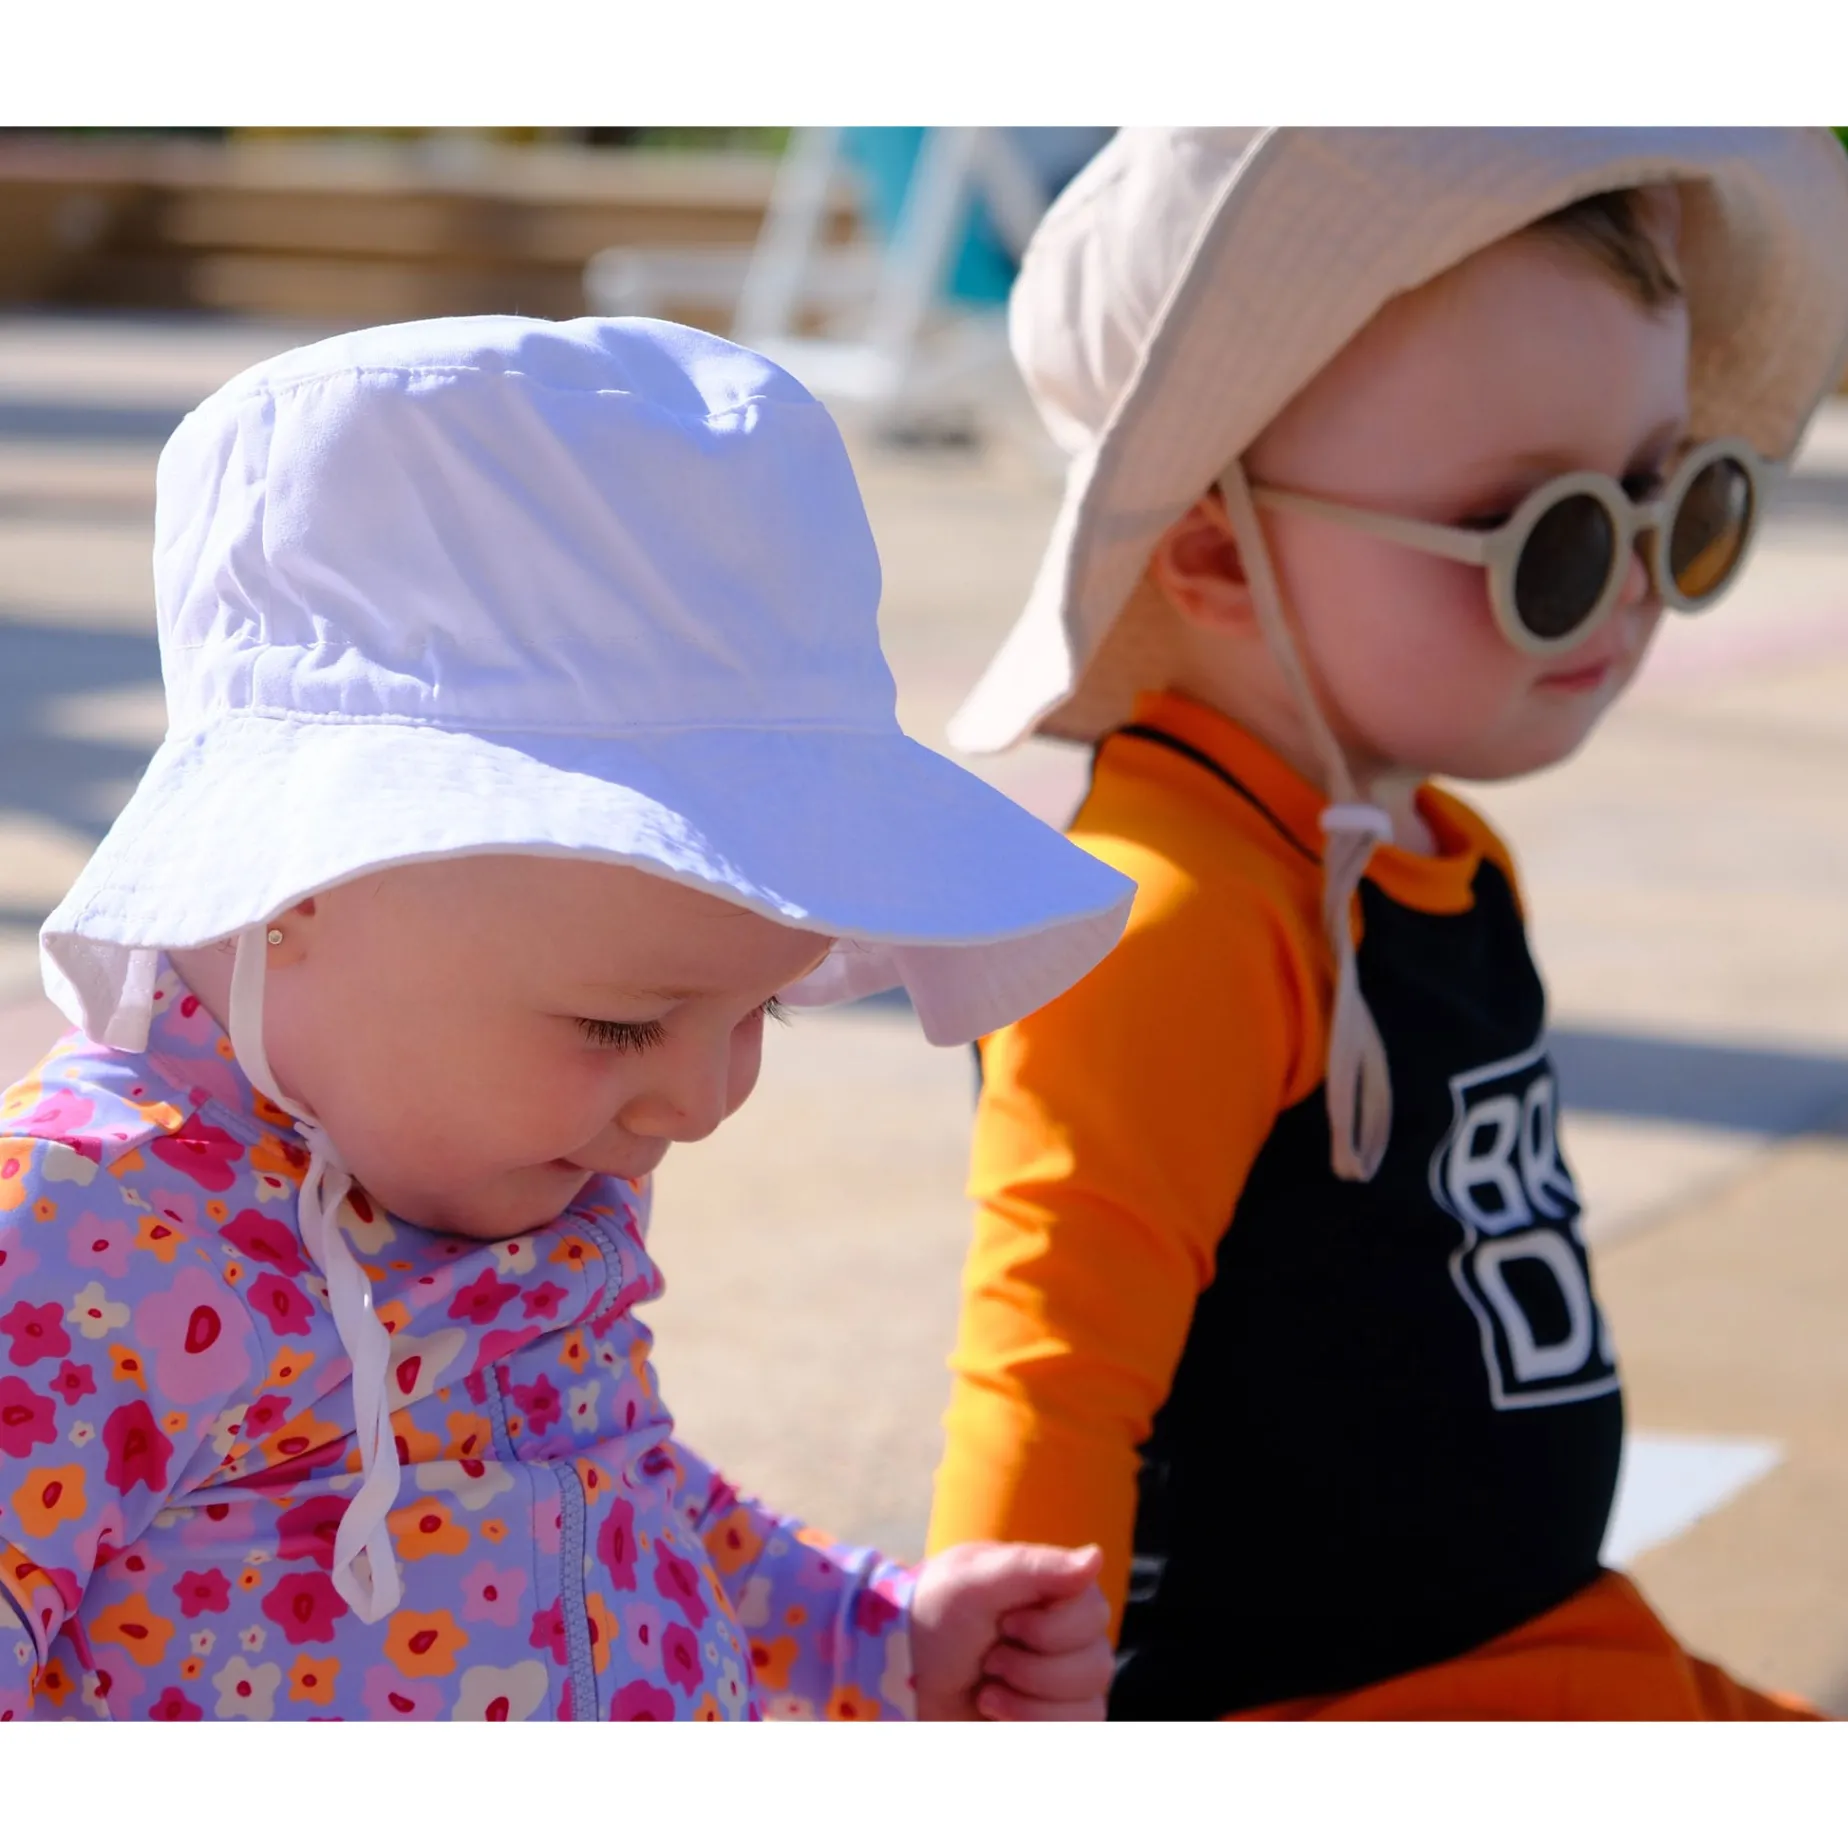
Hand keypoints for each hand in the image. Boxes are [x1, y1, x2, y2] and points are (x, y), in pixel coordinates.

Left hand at [910, 1541, 1111, 1720]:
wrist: (898, 1674)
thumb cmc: (932, 1615)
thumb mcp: (975, 1582)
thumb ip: (1036, 1568)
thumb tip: (1097, 1557)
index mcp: (1055, 1590)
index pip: (1095, 1613)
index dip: (1050, 1629)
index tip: (1005, 1623)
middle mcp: (1068, 1634)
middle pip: (1097, 1664)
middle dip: (1033, 1670)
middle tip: (990, 1658)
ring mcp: (1063, 1680)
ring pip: (1089, 1705)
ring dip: (1028, 1702)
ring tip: (986, 1687)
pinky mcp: (1052, 1718)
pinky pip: (1076, 1732)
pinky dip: (1031, 1725)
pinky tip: (995, 1710)